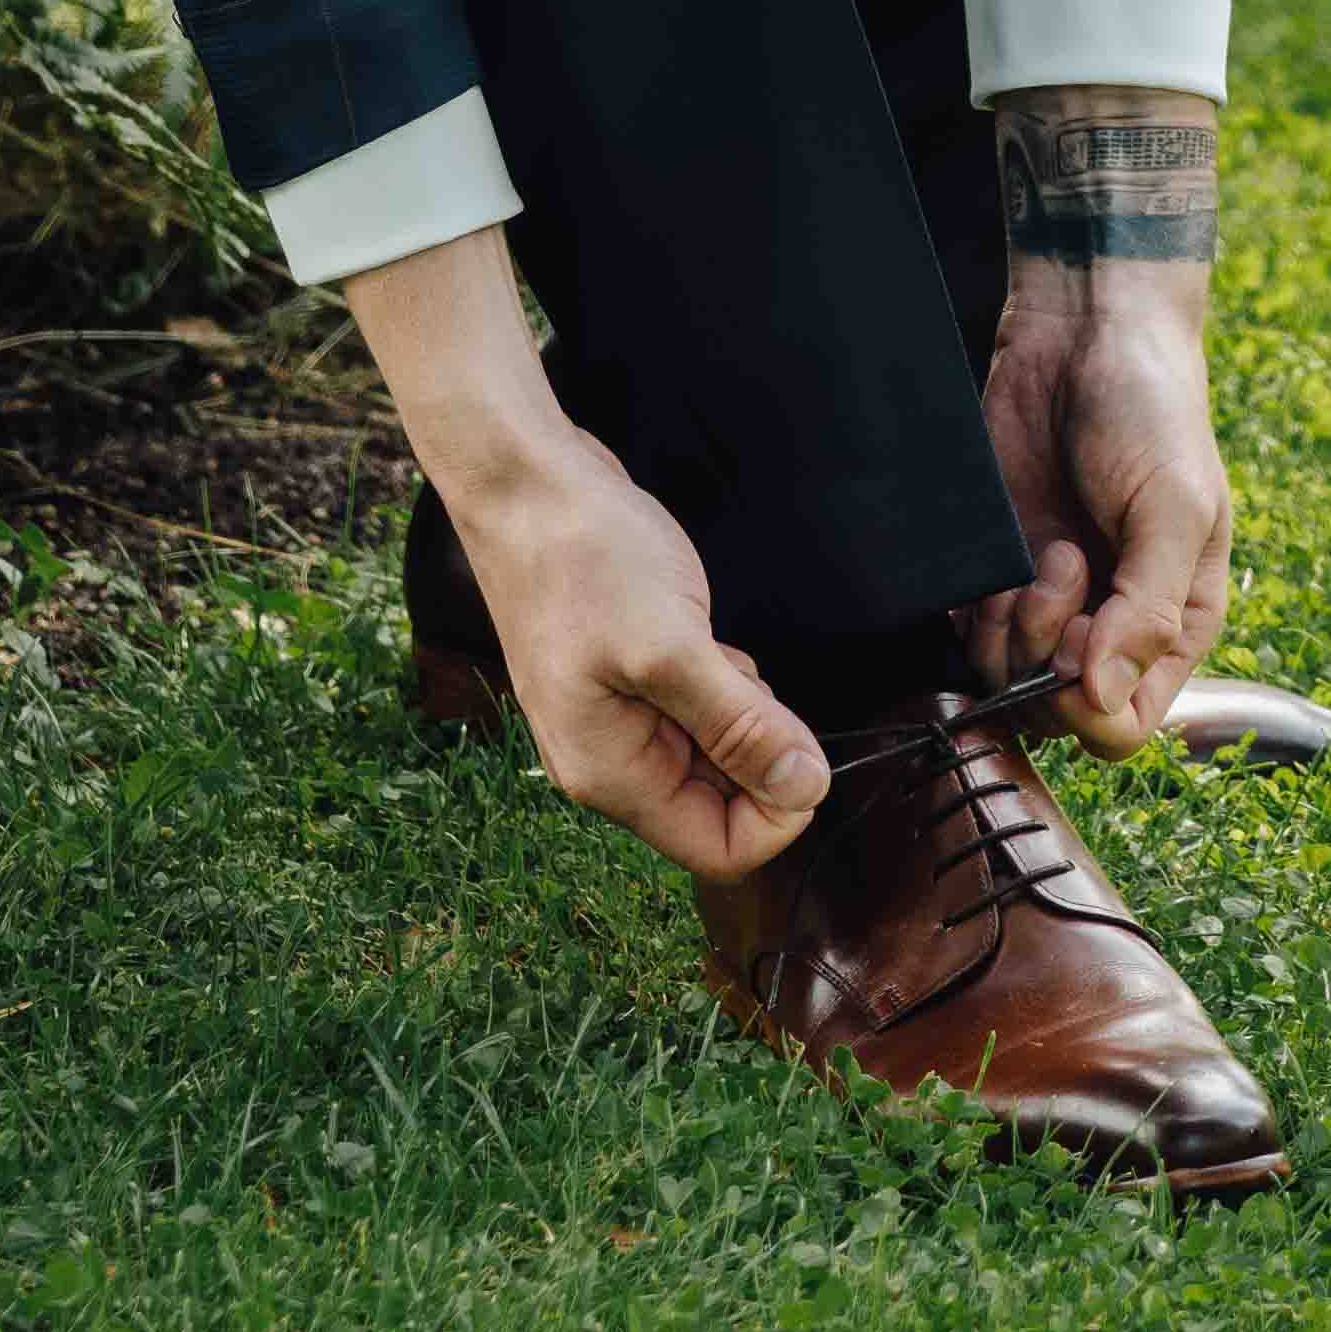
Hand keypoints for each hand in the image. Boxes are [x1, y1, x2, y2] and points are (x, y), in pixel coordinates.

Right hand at [459, 426, 834, 880]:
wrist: (522, 480)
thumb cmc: (582, 557)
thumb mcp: (672, 646)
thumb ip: (741, 725)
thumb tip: (808, 788)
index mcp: (611, 776)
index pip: (721, 851)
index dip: (778, 812)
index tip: (801, 745)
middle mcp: (609, 762)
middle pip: (720, 806)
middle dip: (758, 753)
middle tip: (745, 677)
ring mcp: (614, 719)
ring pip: (713, 755)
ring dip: (741, 712)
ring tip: (716, 649)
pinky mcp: (626, 678)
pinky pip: (695, 710)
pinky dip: (720, 681)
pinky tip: (701, 633)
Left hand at [968, 273, 1232, 754]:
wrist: (1084, 331)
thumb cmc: (1150, 413)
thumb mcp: (1174, 507)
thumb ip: (1148, 610)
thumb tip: (1103, 698)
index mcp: (1173, 625)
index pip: (1124, 728)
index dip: (1090, 708)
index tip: (1081, 642)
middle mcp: (1109, 625)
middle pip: (1056, 714)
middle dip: (1046, 656)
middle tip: (1064, 570)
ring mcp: (1049, 599)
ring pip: (1003, 678)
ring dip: (1008, 627)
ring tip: (1042, 551)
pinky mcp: (997, 567)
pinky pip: (964, 632)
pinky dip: (971, 606)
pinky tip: (1005, 552)